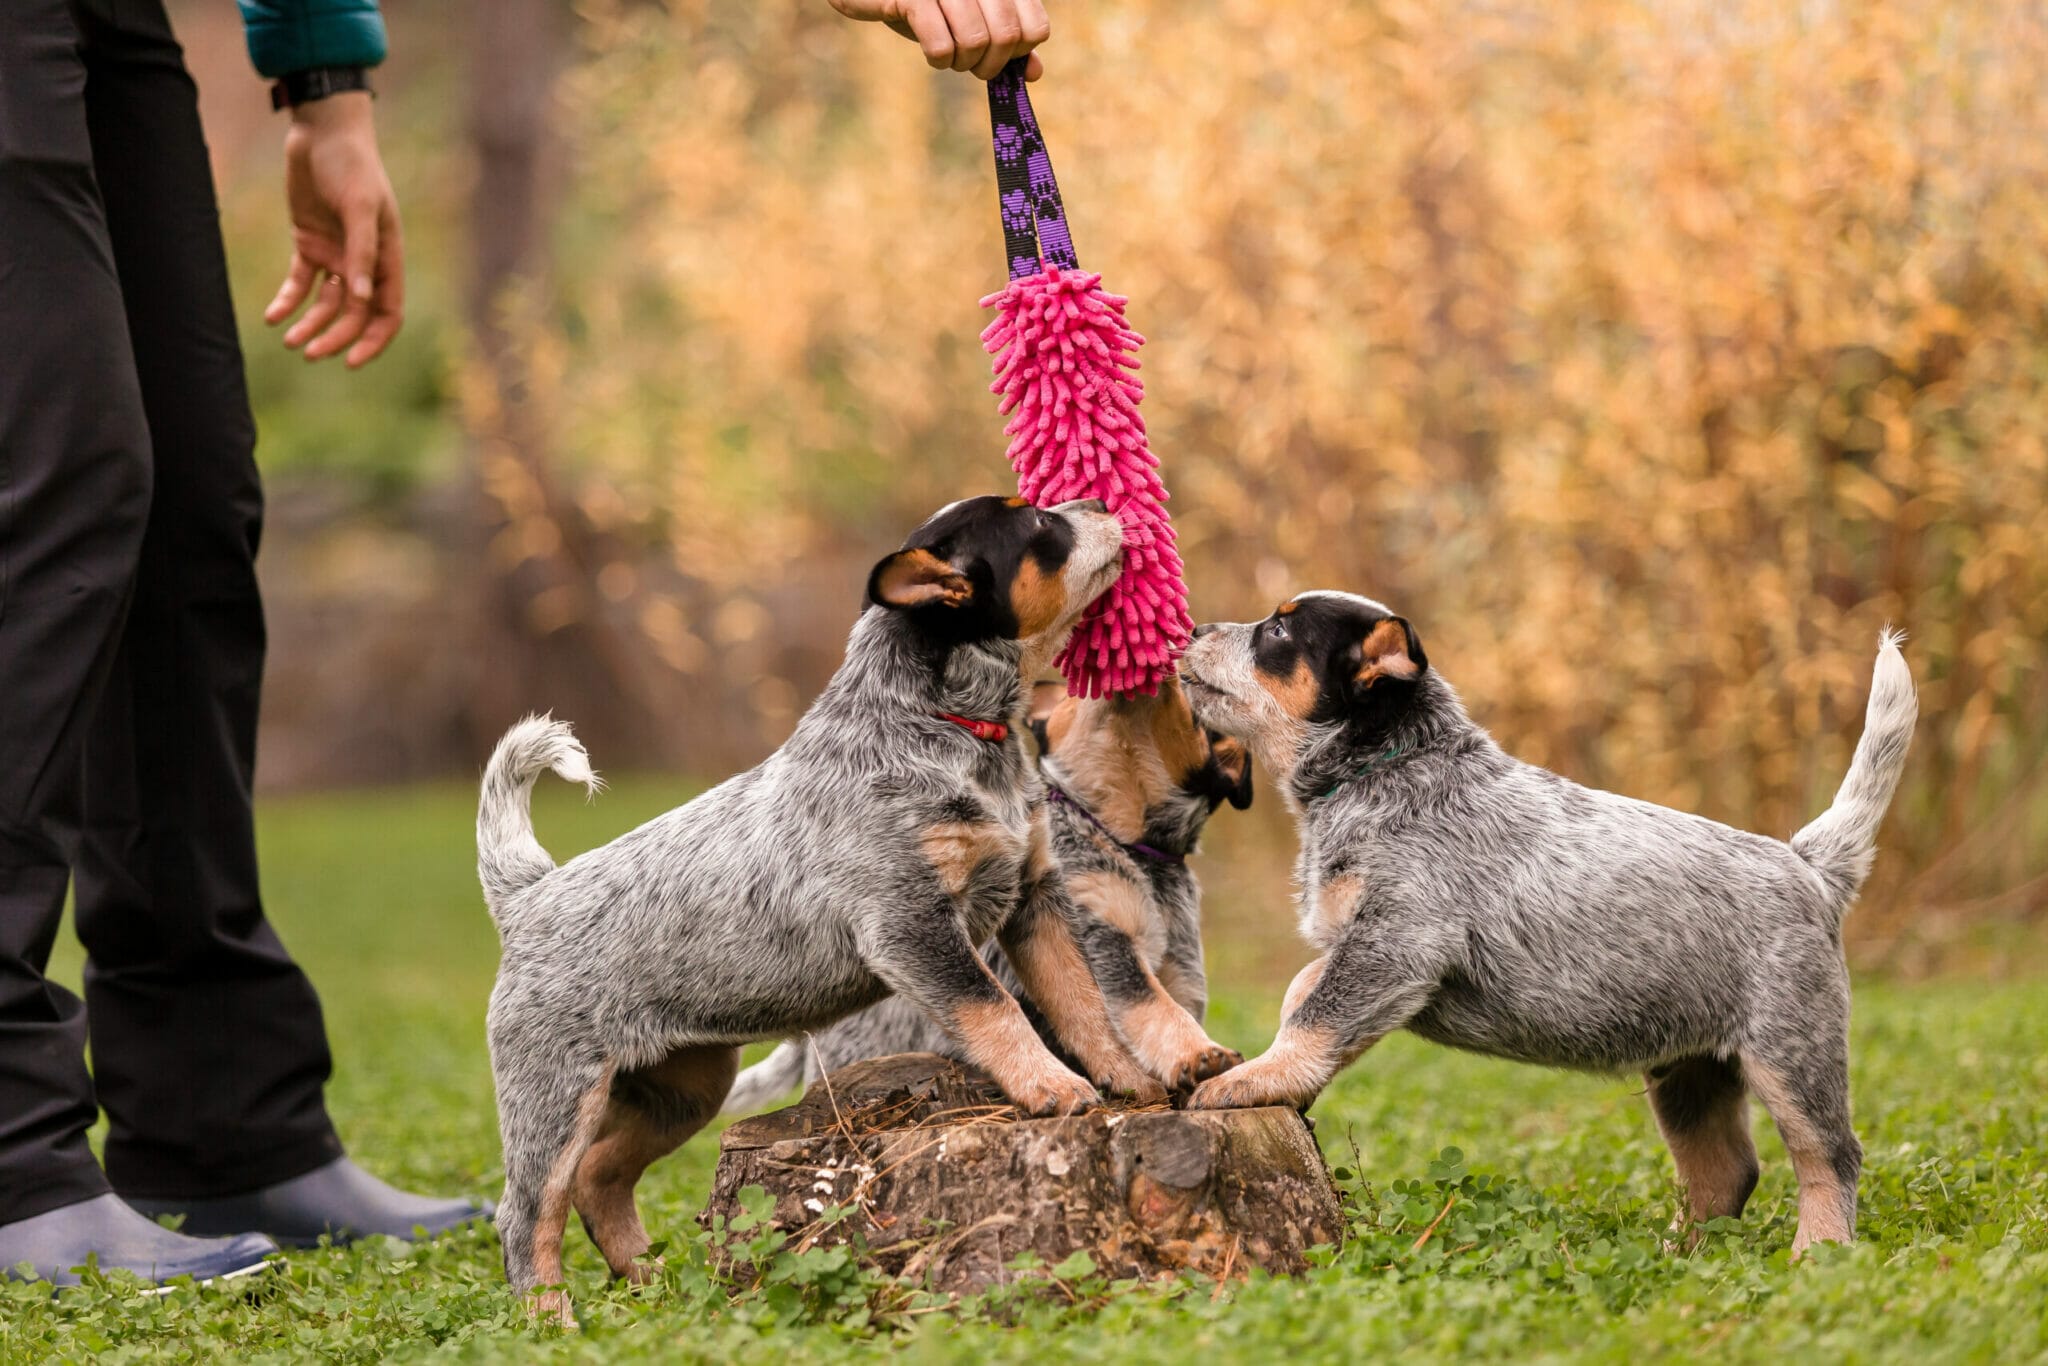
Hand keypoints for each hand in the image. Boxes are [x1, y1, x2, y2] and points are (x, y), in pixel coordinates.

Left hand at [265, 91, 403, 367]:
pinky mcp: (309, 244)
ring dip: (310, 325)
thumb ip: (362, 251)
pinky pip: (300, 283)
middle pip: (353, 314)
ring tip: (288, 340)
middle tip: (308, 352)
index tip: (351, 361)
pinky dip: (287, 301)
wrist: (322, 131)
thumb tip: (362, 298)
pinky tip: (272, 316)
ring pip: (326, 304)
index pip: (387, 312)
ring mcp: (337, 254)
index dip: (372, 340)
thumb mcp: (360, 205)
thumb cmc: (351, 164)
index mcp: (387, 257)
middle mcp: (364, 262)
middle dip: (334, 337)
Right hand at [829, 0, 1049, 80]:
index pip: (1035, 27)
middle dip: (989, 65)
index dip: (1020, 53)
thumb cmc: (922, 3)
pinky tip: (931, 52)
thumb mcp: (968, 19)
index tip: (998, 55)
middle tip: (969, 63)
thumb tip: (1034, 73)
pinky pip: (941, 45)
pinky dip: (939, 59)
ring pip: (976, 42)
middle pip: (1007, 37)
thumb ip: (1004, 40)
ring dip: (962, 62)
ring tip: (948, 55)